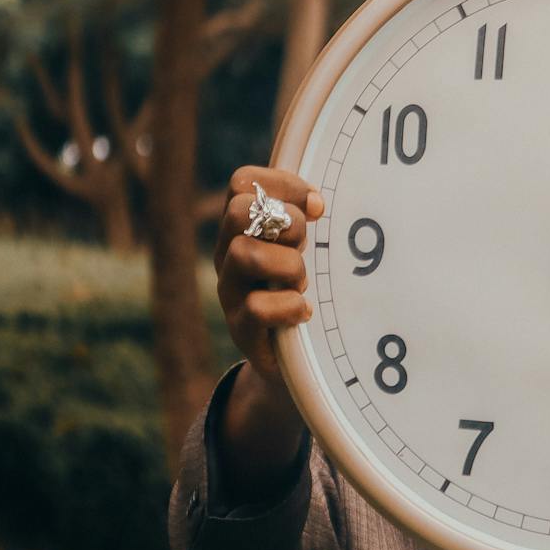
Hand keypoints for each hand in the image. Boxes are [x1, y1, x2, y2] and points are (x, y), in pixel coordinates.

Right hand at [211, 166, 326, 500]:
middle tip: (308, 245)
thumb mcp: (309, 253)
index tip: (319, 207)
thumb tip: (320, 201)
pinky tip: (304, 313)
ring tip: (303, 282)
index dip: (282, 184)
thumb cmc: (307, 296)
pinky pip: (256, 308)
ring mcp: (231, 293)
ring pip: (243, 253)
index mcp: (245, 231)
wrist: (297, 367)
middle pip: (237, 211)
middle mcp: (230, 257)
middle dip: (285, 221)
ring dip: (288, 264)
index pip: (242, 182)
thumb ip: (307, 223)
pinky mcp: (242, 330)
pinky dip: (289, 306)